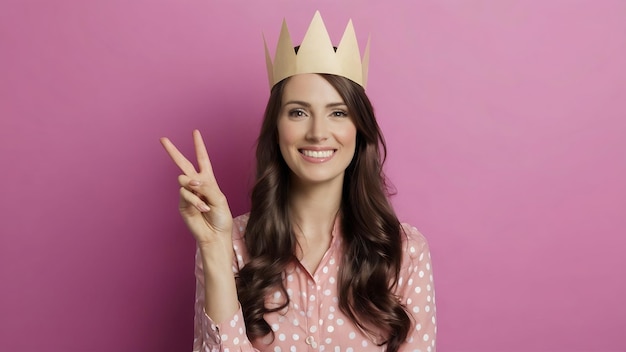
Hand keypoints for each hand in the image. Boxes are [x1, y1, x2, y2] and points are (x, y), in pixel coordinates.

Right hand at [160, 130, 232, 247]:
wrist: (215, 235)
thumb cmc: (221, 218)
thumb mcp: (220, 199)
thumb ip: (207, 187)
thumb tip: (192, 181)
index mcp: (208, 180)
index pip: (202, 159)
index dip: (199, 146)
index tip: (195, 132)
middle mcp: (197, 185)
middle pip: (183, 164)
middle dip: (173, 152)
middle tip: (163, 139)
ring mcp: (188, 194)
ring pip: (184, 181)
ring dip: (194, 189)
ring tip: (204, 203)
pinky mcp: (182, 205)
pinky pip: (184, 195)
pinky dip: (194, 201)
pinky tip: (202, 209)